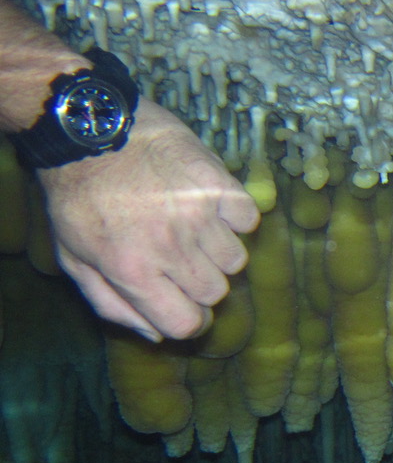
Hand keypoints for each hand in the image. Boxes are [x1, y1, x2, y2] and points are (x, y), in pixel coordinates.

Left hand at [38, 97, 259, 340]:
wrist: (89, 127)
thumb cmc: (78, 195)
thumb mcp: (74, 257)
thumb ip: (111, 304)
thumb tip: (156, 336)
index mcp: (132, 271)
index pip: (187, 323)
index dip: (187, 319)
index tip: (182, 303)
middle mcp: (170, 247)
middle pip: (216, 292)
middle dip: (200, 281)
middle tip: (180, 257)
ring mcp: (198, 214)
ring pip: (236, 260)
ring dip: (218, 250)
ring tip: (193, 227)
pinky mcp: (217, 182)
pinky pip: (248, 219)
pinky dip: (235, 216)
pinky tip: (209, 204)